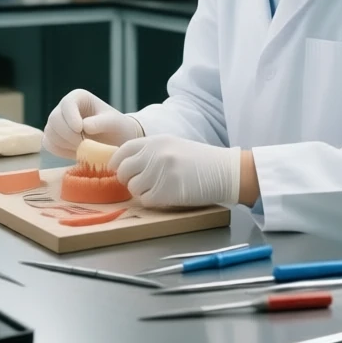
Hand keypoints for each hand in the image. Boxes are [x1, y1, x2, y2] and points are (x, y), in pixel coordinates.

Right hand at [42, 89, 141, 158]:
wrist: (113, 141)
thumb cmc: (115, 127)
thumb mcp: (113, 122)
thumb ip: (101, 122)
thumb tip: (85, 126)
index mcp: (79, 97)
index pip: (67, 103)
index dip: (71, 117)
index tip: (80, 129)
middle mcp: (65, 108)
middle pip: (54, 119)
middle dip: (68, 134)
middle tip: (83, 143)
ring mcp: (57, 122)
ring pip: (50, 133)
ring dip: (65, 144)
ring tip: (83, 147)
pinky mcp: (54, 137)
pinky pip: (49, 144)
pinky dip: (60, 151)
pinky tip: (75, 151)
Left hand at [109, 135, 241, 207]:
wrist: (224, 171)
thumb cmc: (200, 160)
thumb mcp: (173, 145)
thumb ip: (151, 151)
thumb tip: (127, 164)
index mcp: (156, 141)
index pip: (123, 150)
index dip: (117, 163)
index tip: (118, 171)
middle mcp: (155, 154)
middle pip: (124, 171)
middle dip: (128, 180)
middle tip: (140, 184)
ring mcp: (160, 171)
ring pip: (133, 187)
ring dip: (141, 192)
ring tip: (157, 189)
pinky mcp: (167, 190)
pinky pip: (146, 200)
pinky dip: (152, 201)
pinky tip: (165, 196)